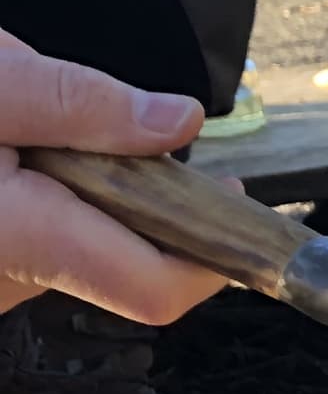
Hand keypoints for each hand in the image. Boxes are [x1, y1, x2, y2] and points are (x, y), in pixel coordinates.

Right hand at [0, 32, 230, 324]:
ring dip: (87, 196)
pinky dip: (42, 201)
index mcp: (20, 239)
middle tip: (133, 132)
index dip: (215, 257)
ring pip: (73, 252)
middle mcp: (1, 281)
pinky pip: (29, 246)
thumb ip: (80, 102)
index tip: (238, 204)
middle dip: (142, 203)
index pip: (156, 290)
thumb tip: (177, 122)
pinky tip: (9, 155)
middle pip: (121, 266)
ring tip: (38, 130)